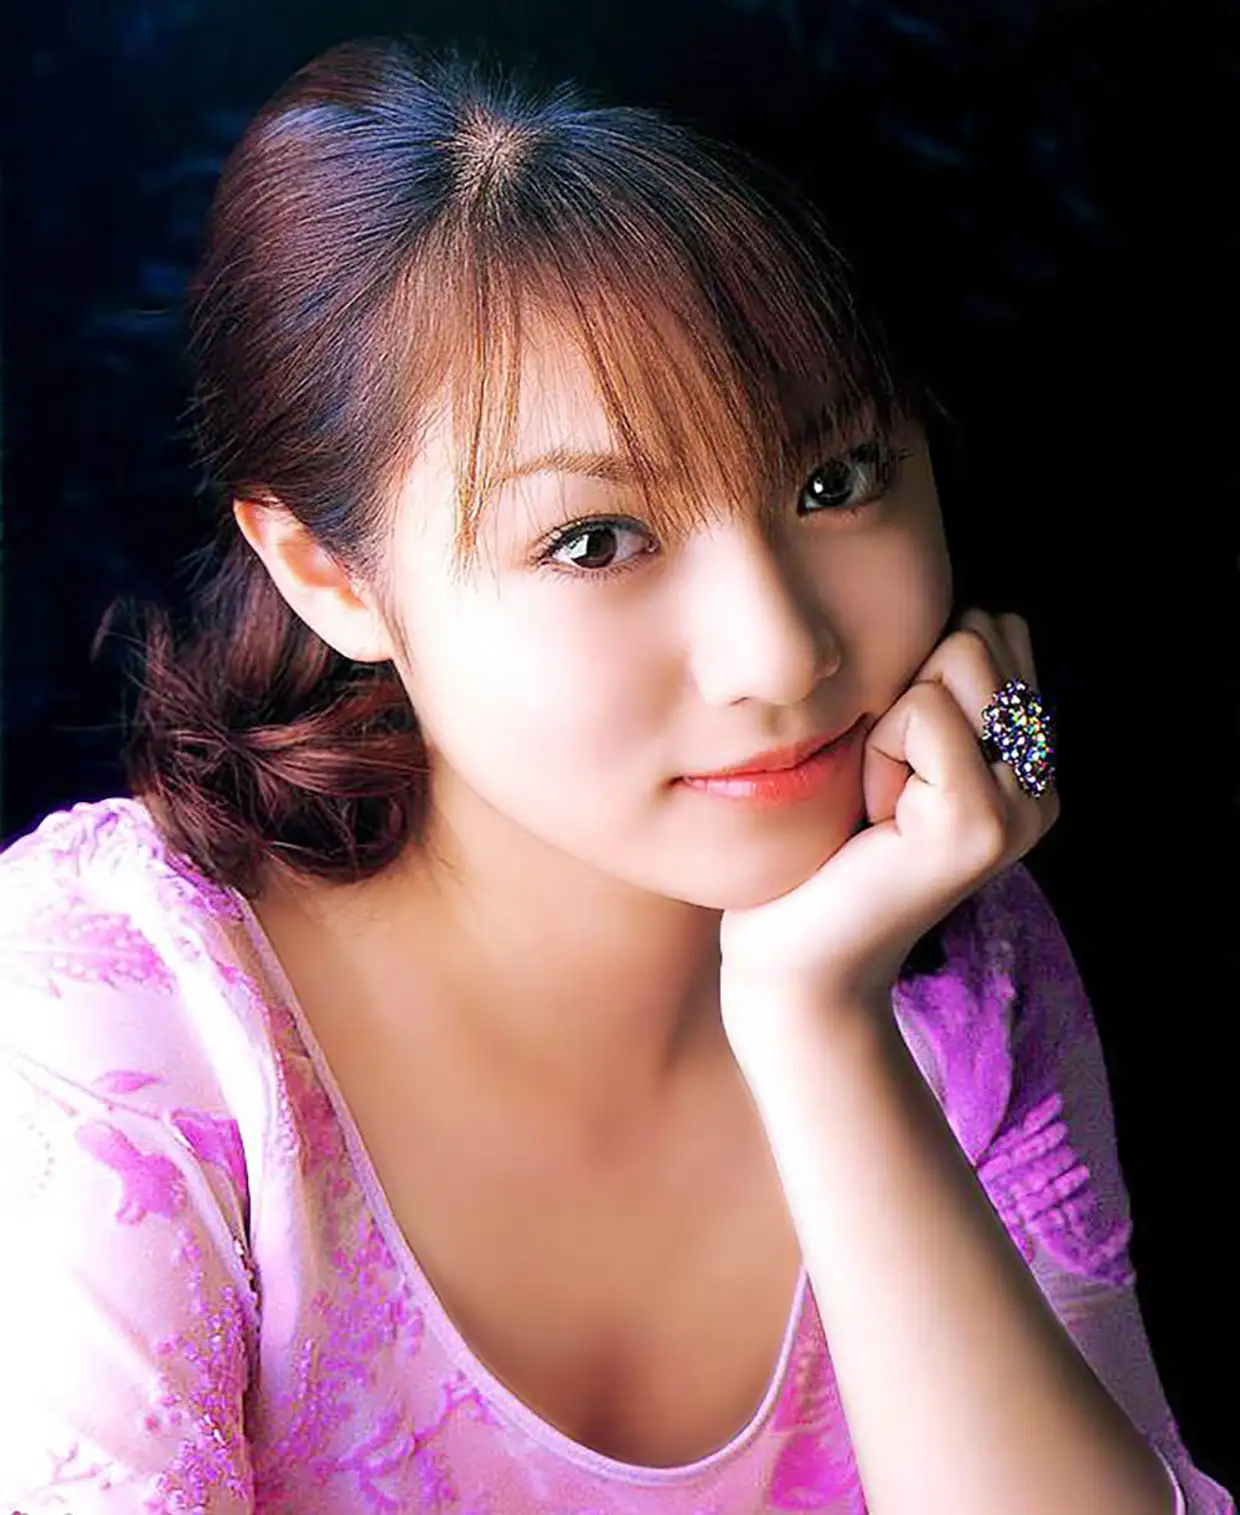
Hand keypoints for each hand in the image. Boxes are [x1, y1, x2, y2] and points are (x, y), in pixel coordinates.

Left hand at [718, 608, 1059, 1060]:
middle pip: (982, 632)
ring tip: (882, 799)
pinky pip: (926, 712)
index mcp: (1027, 763)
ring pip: (957, 659)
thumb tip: (966, 611)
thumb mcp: (886, 750)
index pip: (1001, 630)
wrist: (800, 960)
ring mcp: (1022, 806)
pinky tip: (876, 817)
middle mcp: (1040, 783)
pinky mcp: (980, 824)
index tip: (894, 758)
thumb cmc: (823, 851)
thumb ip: (932, 688)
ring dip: (893, 719)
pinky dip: (882, 751)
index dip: (921, 670)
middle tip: (885, 782)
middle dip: (908, 690)